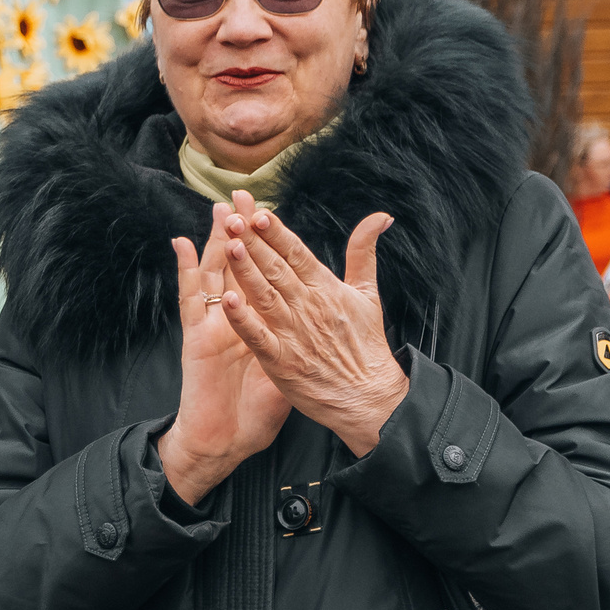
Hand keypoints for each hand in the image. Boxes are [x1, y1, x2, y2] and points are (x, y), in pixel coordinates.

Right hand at [159, 204, 292, 504]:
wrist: (226, 440)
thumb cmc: (254, 412)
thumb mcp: (288, 374)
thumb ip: (303, 344)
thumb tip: (328, 326)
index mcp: (260, 324)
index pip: (266, 275)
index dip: (270, 245)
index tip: (274, 214)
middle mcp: (234, 319)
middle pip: (239, 265)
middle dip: (244, 231)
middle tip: (245, 196)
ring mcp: (212, 325)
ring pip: (214, 273)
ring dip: (217, 240)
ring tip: (220, 209)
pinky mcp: (195, 338)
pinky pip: (190, 301)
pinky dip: (187, 272)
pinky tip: (182, 245)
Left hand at [214, 191, 408, 457]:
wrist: (369, 397)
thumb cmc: (367, 344)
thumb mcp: (368, 293)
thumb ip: (364, 252)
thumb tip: (380, 216)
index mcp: (326, 288)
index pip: (296, 253)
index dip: (276, 233)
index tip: (257, 212)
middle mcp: (309, 306)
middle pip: (276, 269)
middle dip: (254, 243)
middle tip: (233, 218)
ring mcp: (294, 333)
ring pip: (265, 295)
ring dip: (246, 270)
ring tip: (230, 246)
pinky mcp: (282, 361)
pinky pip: (258, 336)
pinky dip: (244, 319)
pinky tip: (229, 299)